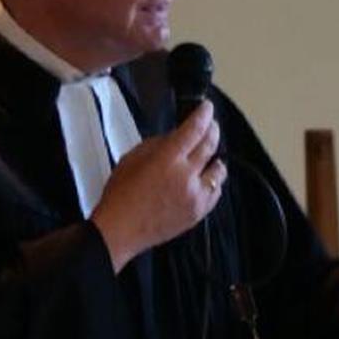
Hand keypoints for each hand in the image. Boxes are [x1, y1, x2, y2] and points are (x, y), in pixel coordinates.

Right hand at [92, 101, 223, 272]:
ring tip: (210, 154)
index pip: (194, 129)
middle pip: (210, 145)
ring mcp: (195, 195)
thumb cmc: (121, 195)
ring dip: (215, 157)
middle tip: (212, 124)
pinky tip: (208, 178)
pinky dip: (213, 181)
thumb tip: (176, 137)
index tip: (207, 107)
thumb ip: (157, 144)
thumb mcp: (132, 158)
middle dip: (212, 130)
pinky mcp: (198, 212)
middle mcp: (186, 176)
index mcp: (167, 159)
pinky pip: (216, 192)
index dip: (204, 114)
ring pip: (218, 169)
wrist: (120, 230)